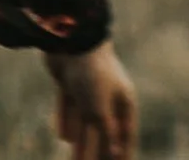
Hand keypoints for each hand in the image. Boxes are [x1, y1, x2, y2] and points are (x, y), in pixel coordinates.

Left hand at [44, 40, 135, 159]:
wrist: (71, 40)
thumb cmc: (92, 76)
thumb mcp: (100, 111)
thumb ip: (106, 133)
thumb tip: (113, 153)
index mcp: (123, 101)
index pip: (125, 134)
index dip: (121, 153)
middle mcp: (108, 95)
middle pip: (104, 131)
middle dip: (98, 152)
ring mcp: (88, 88)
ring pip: (85, 121)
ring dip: (81, 143)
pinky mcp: (70, 82)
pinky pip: (70, 107)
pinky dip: (67, 121)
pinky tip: (64, 137)